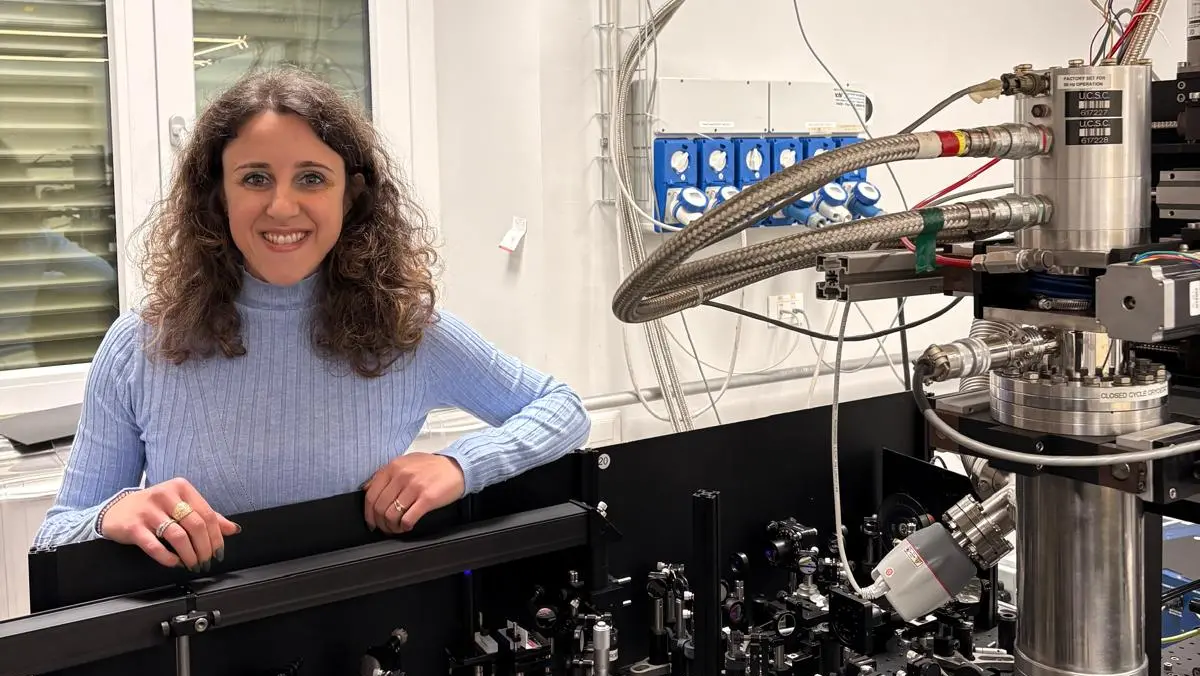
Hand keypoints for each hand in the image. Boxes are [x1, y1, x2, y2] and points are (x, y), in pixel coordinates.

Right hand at [99, 477, 239, 570]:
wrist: (116, 510)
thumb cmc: (154, 508)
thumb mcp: (181, 505)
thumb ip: (206, 516)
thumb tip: (232, 529)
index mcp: (181, 488)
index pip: (207, 514)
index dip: (217, 537)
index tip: (219, 552)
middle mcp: (165, 495)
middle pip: (196, 525)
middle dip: (205, 548)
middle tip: (206, 562)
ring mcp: (148, 510)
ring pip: (178, 536)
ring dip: (189, 555)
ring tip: (192, 564)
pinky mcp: (133, 526)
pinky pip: (154, 546)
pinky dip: (168, 558)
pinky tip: (174, 563)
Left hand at [363, 452, 465, 533]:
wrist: (458, 467)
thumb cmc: (433, 467)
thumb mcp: (406, 462)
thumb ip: (387, 474)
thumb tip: (368, 489)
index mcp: (393, 467)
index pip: (370, 495)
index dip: (368, 513)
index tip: (371, 521)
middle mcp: (402, 475)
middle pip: (379, 508)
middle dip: (380, 523)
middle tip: (384, 528)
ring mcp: (414, 487)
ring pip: (391, 515)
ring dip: (392, 527)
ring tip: (396, 528)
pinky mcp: (427, 499)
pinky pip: (408, 519)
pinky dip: (404, 527)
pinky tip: (407, 526)